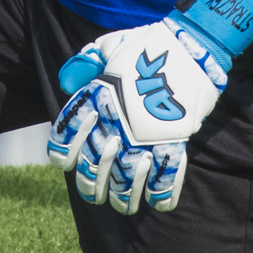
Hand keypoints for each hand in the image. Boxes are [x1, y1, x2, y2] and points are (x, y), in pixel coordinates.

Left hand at [48, 0, 252, 214]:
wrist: (189, 46)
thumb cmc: (148, 45)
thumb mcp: (109, 46)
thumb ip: (86, 63)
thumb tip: (67, 81)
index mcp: (96, 98)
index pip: (66, 136)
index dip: (63, 153)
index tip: (68, 162)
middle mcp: (115, 122)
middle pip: (93, 167)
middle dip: (92, 187)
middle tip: (96, 196)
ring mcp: (144, 136)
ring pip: (125, 180)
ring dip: (123, 199)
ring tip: (124, 207)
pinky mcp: (172, 142)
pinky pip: (164, 177)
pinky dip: (162, 194)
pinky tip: (158, 203)